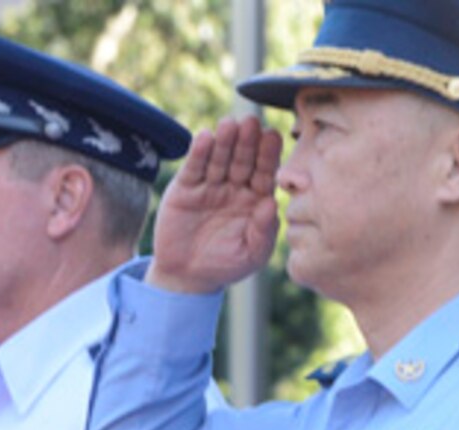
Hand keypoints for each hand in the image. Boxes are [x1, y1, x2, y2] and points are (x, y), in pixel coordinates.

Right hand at [149, 117, 283, 295]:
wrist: (188, 277)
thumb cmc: (227, 265)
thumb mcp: (252, 253)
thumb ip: (264, 230)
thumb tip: (271, 203)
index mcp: (256, 198)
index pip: (265, 171)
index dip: (268, 155)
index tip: (273, 137)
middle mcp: (234, 187)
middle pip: (242, 159)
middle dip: (247, 141)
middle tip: (251, 123)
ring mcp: (210, 185)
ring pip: (219, 158)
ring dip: (224, 141)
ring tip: (229, 125)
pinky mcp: (185, 188)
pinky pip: (194, 168)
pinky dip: (198, 153)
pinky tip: (205, 138)